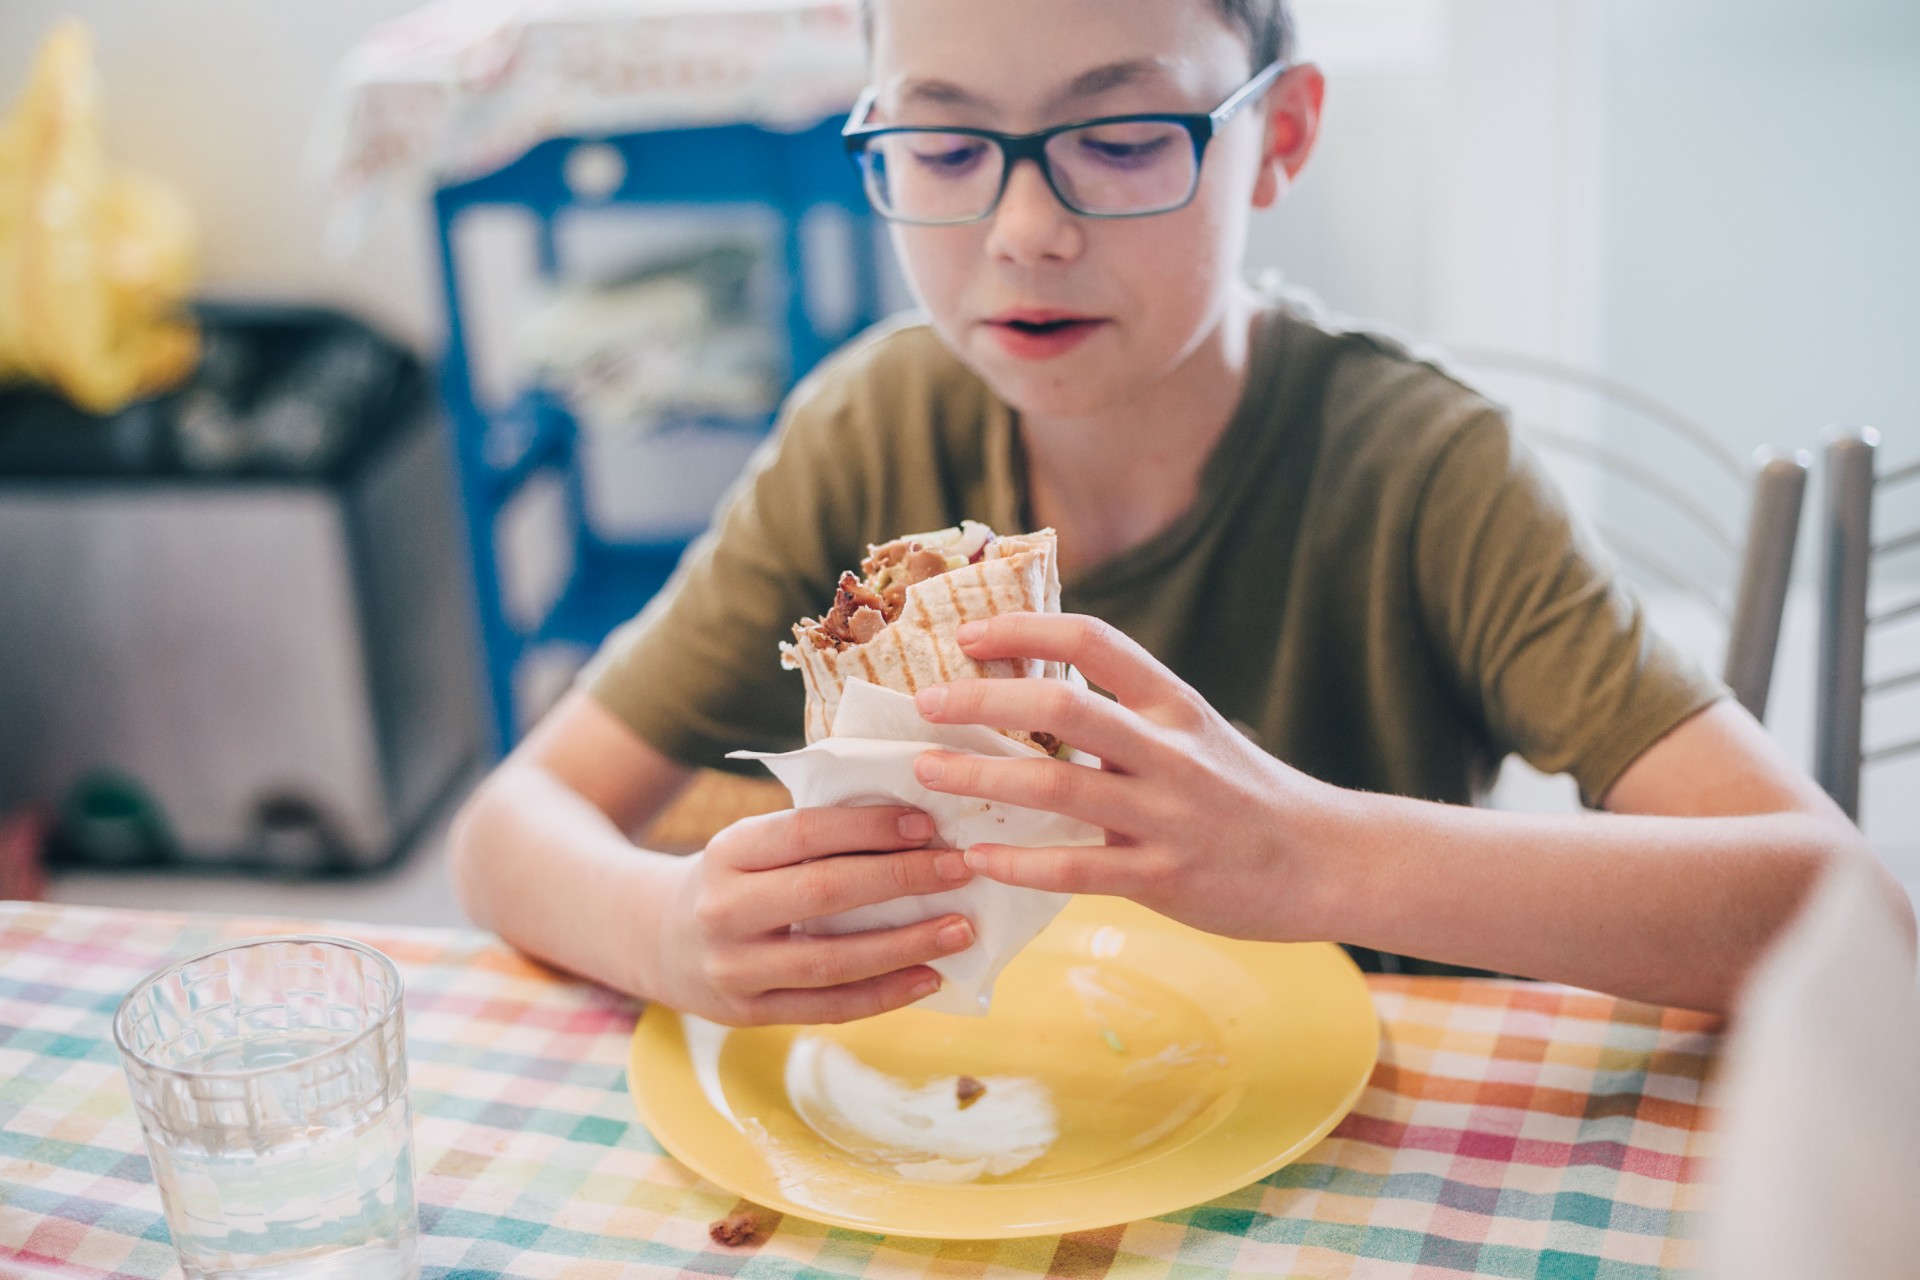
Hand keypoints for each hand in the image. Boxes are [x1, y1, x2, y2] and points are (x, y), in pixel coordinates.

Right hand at [649, 805, 977, 1025]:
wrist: (654, 939)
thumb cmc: (731, 879)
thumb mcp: (750, 845)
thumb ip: (811, 837)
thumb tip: (912, 827)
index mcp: (727, 852)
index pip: (806, 832)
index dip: (869, 827)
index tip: (926, 824)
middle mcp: (723, 909)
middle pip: (824, 892)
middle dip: (901, 878)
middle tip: (961, 870)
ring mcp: (733, 969)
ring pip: (831, 961)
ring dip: (905, 945)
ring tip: (960, 930)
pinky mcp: (748, 1014)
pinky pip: (827, 1008)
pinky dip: (883, 996)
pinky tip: (929, 978)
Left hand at [911, 614, 1342, 940]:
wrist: (1329, 861)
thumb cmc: (1247, 797)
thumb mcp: (1196, 736)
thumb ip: (1127, 720)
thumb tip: (1033, 697)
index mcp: (1174, 705)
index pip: (1094, 640)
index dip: (1025, 628)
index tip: (968, 633)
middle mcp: (1170, 751)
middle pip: (1062, 704)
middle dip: (984, 698)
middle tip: (926, 703)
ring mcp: (1167, 815)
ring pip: (1056, 786)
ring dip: (981, 774)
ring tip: (927, 772)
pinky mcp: (1165, 877)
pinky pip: (1075, 869)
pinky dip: (1018, 861)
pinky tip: (976, 856)